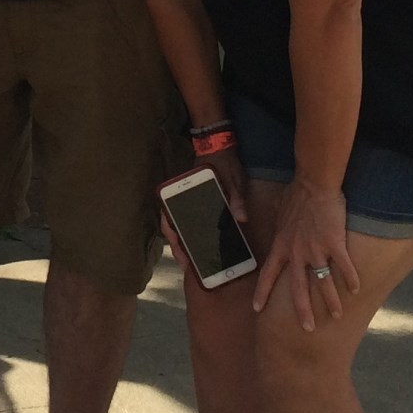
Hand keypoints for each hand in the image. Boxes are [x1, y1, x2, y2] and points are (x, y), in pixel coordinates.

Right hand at [158, 150, 247, 286]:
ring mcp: (188, 202)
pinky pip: (189, 221)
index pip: (171, 218)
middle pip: (172, 227)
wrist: (219, 146)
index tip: (182, 254)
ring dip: (184, 243)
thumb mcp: (232, 179)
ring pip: (179, 226)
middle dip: (179, 247)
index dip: (174, 238)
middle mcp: (182, 198)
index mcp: (184, 192)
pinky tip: (201, 247)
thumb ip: (235, 198)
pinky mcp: (196, 204)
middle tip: (189, 266)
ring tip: (194, 262)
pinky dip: (191, 235)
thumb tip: (241, 218)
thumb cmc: (223, 162)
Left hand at [252, 178, 358, 330]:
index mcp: (282, 246)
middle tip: (307, 330)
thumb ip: (277, 230)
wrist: (313, 184)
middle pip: (298, 288)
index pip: (269, 274)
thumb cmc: (296, 196)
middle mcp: (297, 252)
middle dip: (302, 311)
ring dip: (330, 302)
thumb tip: (269, 233)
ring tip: (336, 316)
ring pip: (323, 283)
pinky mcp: (334, 244)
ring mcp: (316, 249)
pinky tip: (355, 290)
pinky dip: (350, 280)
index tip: (257, 309)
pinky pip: (343, 267)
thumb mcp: (278, 214)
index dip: (262, 292)